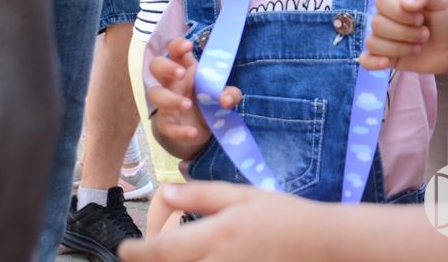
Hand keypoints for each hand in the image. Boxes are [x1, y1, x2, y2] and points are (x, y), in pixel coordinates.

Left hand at [118, 183, 324, 261]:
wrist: (322, 244)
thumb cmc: (282, 214)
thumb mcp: (242, 196)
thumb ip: (201, 196)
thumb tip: (164, 192)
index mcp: (217, 235)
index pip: (166, 251)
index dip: (139, 252)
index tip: (124, 249)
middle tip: (139, 257)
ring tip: (168, 258)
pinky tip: (197, 261)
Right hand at [148, 37, 241, 153]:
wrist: (200, 130)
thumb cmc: (209, 101)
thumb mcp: (224, 96)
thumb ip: (230, 94)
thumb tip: (226, 99)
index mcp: (186, 68)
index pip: (175, 50)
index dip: (177, 45)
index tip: (187, 46)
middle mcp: (172, 82)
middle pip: (156, 65)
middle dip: (166, 67)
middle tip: (181, 73)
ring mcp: (166, 102)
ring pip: (155, 94)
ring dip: (169, 98)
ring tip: (187, 104)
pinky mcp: (166, 123)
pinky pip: (166, 126)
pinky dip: (179, 130)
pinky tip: (193, 132)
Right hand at [361, 0, 447, 74]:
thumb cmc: (446, 18)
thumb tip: (406, 3)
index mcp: (394, 0)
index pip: (381, 2)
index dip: (400, 13)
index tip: (420, 18)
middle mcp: (385, 19)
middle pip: (377, 25)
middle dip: (405, 33)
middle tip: (424, 34)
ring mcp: (385, 39)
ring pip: (374, 43)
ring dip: (400, 47)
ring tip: (418, 47)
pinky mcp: (387, 58)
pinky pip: (366, 60)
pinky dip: (373, 63)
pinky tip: (387, 62)